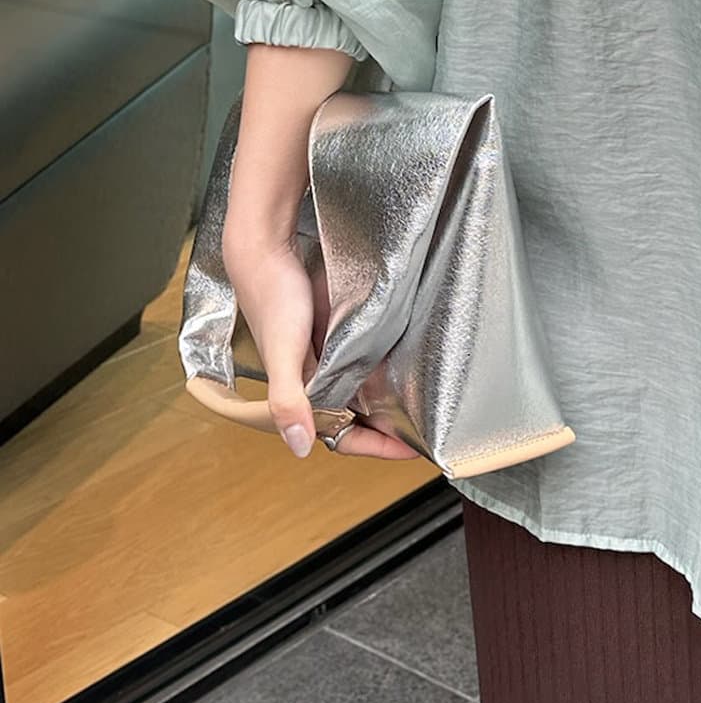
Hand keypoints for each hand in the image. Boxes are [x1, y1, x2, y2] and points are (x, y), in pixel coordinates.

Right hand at [221, 227, 421, 461]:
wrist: (268, 252)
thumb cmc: (272, 300)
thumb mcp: (283, 353)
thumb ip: (288, 400)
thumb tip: (301, 448)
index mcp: (300, 395)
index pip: (344, 437)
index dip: (377, 447)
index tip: (414, 451)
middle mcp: (315, 383)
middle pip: (357, 419)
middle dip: (389, 430)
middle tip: (430, 430)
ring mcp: (327, 359)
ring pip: (362, 393)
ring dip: (389, 401)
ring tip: (428, 402)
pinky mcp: (336, 336)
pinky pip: (364, 362)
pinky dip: (384, 370)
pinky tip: (409, 364)